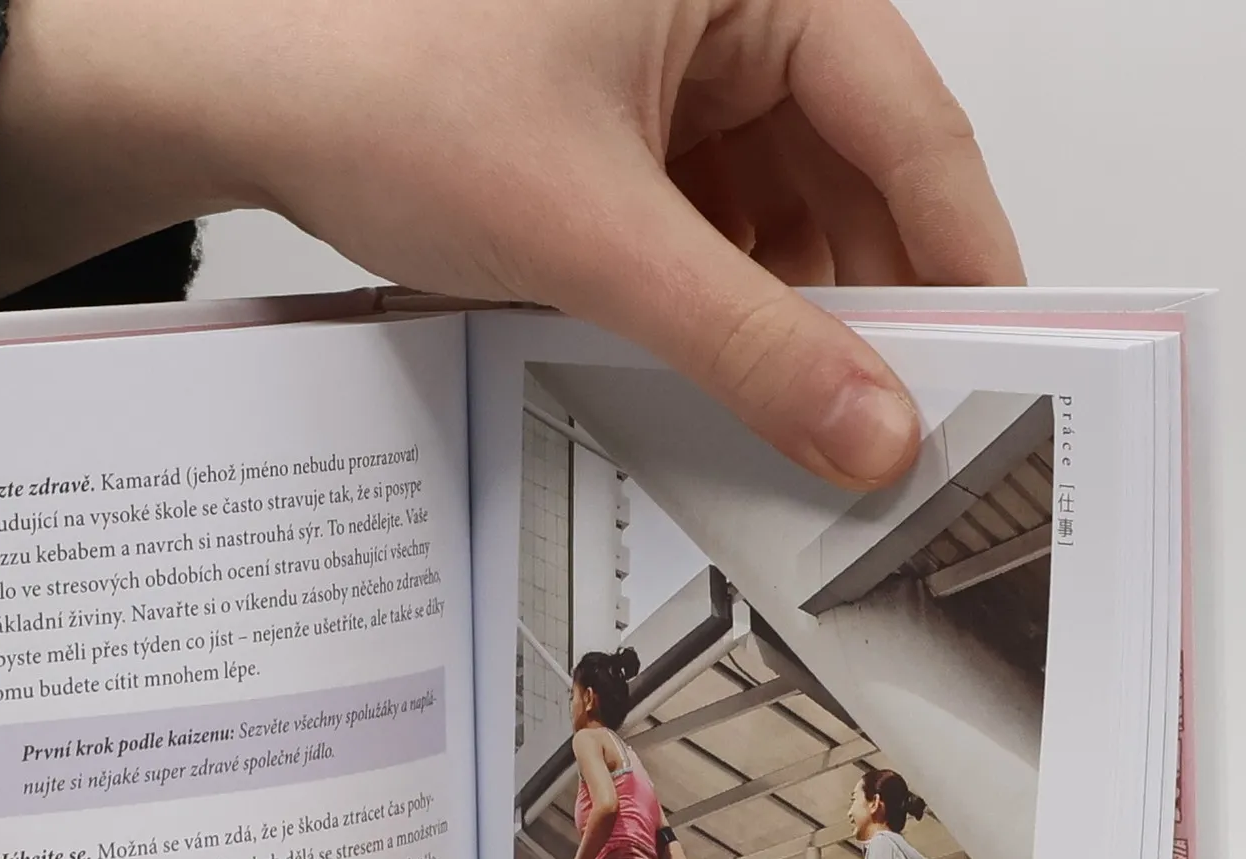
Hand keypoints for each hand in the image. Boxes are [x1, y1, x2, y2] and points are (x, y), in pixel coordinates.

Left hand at [0, 0, 1021, 488]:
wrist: (243, 96)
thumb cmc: (381, 84)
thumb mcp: (592, 232)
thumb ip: (744, 339)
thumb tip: (867, 427)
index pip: (908, 119)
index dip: (960, 250)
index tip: (1002, 360)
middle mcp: (728, 14)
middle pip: (854, 176)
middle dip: (864, 306)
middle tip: (891, 428)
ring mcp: (675, 80)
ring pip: (782, 218)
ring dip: (784, 321)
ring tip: (791, 421)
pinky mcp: (626, 141)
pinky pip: (711, 233)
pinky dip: (716, 308)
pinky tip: (710, 376)